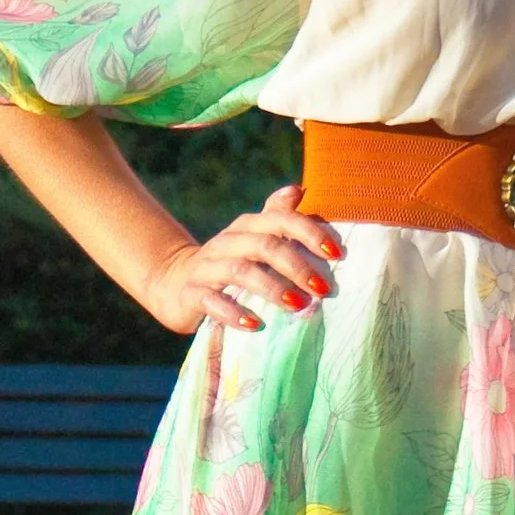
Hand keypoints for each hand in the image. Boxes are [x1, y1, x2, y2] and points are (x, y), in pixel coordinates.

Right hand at [145, 185, 343, 335]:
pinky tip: (255, 325)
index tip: (338, 254)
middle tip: (322, 288)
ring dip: (272, 288)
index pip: (281, 220)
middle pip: (264, 245)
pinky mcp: (192, 293)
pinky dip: (234, 313)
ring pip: (240, 271)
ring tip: (298, 306)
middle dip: (297, 266)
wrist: (175, 284)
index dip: (310, 233)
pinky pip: (212, 301)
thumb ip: (277, 216)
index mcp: (247, 226)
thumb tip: (301, 189)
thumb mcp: (253, 239)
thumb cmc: (230, 264)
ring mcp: (207, 267)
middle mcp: (227, 242)